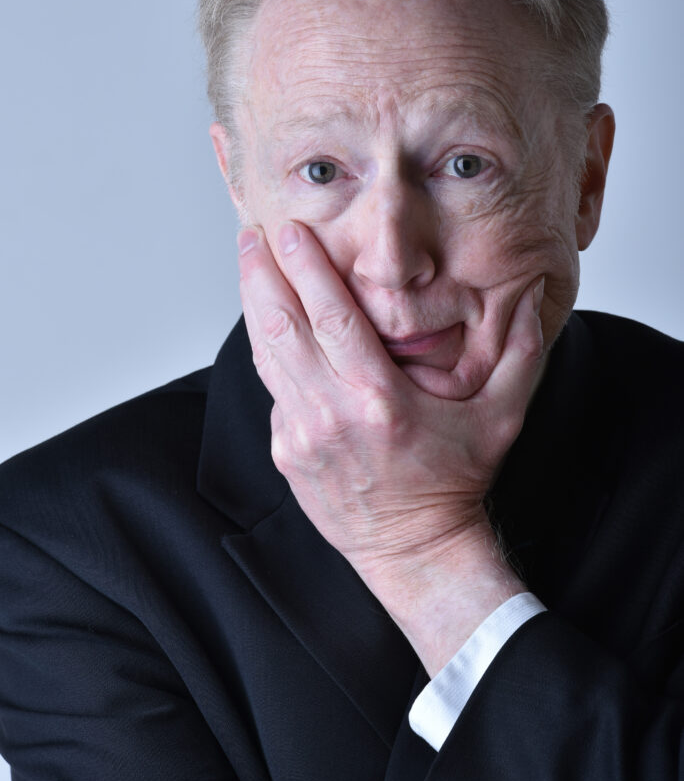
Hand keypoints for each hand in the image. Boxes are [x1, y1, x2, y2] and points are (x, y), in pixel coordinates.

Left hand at [238, 220, 543, 671]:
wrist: (415, 550)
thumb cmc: (455, 483)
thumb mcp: (502, 419)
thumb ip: (519, 354)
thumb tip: (530, 298)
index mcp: (378, 399)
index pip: (331, 316)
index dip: (306, 268)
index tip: (289, 230)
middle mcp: (330, 413)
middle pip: (281, 327)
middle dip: (262, 274)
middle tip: (251, 234)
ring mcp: (300, 435)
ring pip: (266, 356)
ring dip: (254, 306)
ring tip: (249, 266)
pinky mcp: (285, 452)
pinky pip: (272, 390)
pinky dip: (268, 352)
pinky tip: (269, 324)